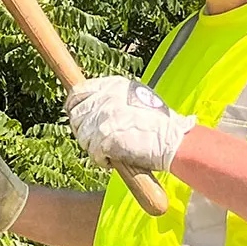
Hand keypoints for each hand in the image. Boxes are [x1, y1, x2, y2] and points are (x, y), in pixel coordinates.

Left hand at [64, 75, 195, 171]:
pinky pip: (93, 152)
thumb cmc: (161, 126)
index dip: (73, 106)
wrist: (173, 141)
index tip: (77, 117)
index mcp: (113, 85)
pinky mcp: (105, 136)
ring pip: (82, 136)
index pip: (78, 92)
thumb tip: (90, 107)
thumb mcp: (138, 99)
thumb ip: (114, 100)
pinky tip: (114, 159)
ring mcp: (104, 116)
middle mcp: (106, 97)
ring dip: (93, 147)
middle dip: (83, 130)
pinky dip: (101, 160)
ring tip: (110, 151)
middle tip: (97, 141)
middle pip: (77, 115)